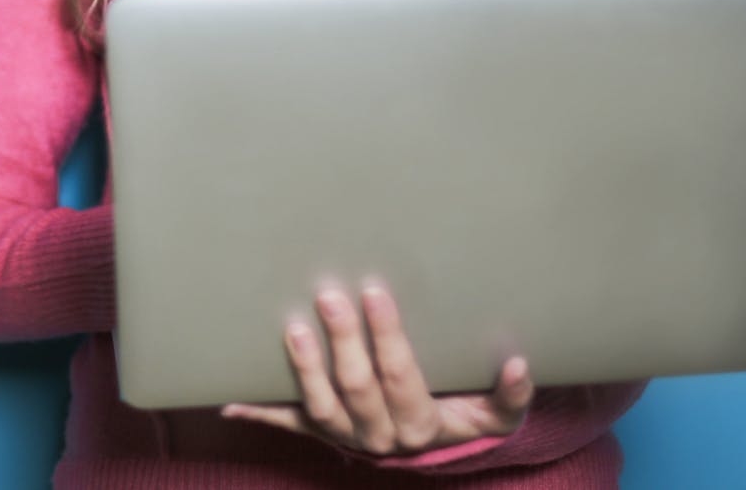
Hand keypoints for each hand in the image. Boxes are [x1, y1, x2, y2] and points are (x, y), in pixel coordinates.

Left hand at [220, 285, 533, 456]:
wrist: (436, 452)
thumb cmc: (467, 417)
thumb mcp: (496, 415)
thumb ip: (509, 395)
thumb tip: (517, 364)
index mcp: (420, 424)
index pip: (401, 376)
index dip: (387, 337)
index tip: (375, 292)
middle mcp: (378, 435)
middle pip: (357, 387)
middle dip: (343, 340)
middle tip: (330, 292)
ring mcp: (345, 435)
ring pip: (320, 406)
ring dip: (304, 368)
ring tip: (292, 327)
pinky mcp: (320, 432)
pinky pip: (287, 424)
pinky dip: (258, 410)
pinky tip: (228, 399)